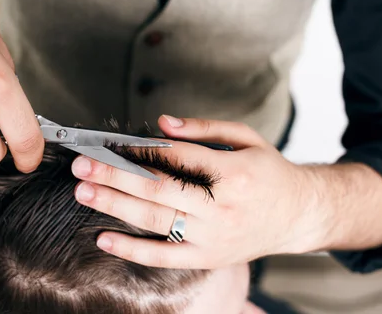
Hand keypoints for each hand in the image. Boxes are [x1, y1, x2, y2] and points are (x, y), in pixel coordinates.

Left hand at [71, 115, 328, 268]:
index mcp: (232, 173)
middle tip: (83, 166)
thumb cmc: (268, 172)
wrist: (298, 215)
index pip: (176, 158)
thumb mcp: (247, 139)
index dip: (140, 150)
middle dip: (116, 176)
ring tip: (84, 192)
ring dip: (116, 206)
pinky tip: (104, 238)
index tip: (110, 143)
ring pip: (156, 221)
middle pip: (158, 190)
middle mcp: (221, 208)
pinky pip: (164, 256)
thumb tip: (161, 124)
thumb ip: (204, 128)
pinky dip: (132, 249)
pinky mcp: (208, 257)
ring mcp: (213, 237)